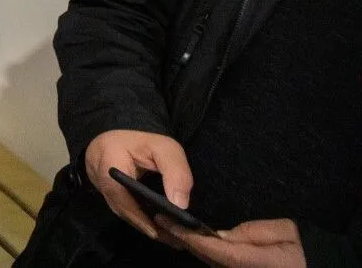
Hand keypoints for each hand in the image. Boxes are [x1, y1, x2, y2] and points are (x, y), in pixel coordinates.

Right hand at [86, 130, 193, 243]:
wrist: (120, 139)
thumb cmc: (143, 143)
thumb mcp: (165, 149)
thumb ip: (175, 172)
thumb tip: (180, 205)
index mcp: (109, 160)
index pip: (118, 191)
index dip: (136, 213)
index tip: (157, 229)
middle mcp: (99, 176)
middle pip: (120, 207)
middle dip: (145, 225)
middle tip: (171, 239)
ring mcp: (100, 186)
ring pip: (121, 212)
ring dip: (143, 225)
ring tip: (169, 237)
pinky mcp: (106, 193)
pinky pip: (121, 209)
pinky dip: (139, 219)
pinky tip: (157, 227)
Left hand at [165, 219, 304, 267]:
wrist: (321, 266)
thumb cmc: (306, 246)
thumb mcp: (285, 231)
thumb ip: (252, 233)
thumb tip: (222, 236)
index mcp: (252, 261)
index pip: (214, 250)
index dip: (189, 236)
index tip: (168, 222)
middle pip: (207, 258)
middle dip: (183, 241)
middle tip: (161, 219)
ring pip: (210, 262)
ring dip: (191, 246)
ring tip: (169, 226)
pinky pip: (220, 263)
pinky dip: (204, 251)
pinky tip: (192, 239)